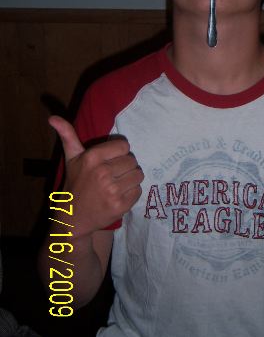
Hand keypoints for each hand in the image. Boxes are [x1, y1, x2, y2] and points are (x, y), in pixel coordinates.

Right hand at [49, 116, 143, 237]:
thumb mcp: (71, 158)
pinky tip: (119, 195)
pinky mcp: (120, 205)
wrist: (72, 219)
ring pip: (138, 175)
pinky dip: (131, 193)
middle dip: (125, 167)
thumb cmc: (75, 184)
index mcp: (93, 157)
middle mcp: (103, 172)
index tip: (110, 161)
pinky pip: (138, 191)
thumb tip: (52, 117)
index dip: (119, 153)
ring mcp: (112, 190)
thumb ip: (67, 135)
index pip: (124, 146)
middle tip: (113, 175)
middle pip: (132, 160)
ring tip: (117, 184)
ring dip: (130, 179)